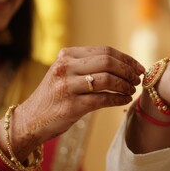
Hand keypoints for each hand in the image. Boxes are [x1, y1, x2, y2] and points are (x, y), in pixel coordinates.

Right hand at [11, 46, 144, 149]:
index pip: (104, 51)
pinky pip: (103, 99)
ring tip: (131, 90)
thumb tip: (124, 64)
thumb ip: (88, 65)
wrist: (30, 120)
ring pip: (107, 80)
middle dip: (128, 71)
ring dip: (125, 85)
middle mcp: (66, 67)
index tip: (138, 67)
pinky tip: (124, 100)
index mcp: (67, 55)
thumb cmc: (55, 96)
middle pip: (108, 62)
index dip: (126, 58)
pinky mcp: (71, 106)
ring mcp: (67, 86)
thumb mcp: (66, 73)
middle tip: (137, 79)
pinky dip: (118, 99)